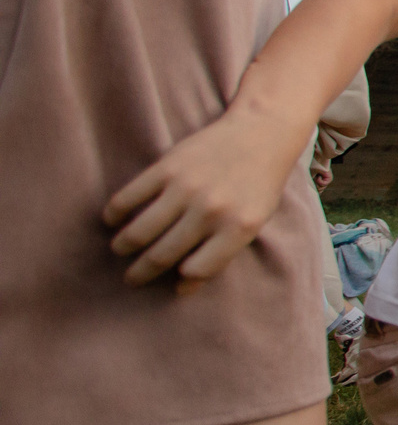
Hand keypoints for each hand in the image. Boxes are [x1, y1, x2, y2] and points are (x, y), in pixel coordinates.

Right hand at [103, 109, 306, 290]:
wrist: (260, 134)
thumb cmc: (258, 184)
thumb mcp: (254, 222)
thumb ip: (222, 254)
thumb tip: (182, 290)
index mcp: (237, 228)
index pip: (198, 269)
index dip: (180, 280)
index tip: (168, 283)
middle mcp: (210, 212)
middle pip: (162, 255)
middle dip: (140, 273)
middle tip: (131, 278)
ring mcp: (186, 189)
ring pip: (139, 232)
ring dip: (123, 247)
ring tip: (120, 251)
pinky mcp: (166, 168)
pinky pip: (128, 198)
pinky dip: (114, 214)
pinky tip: (112, 220)